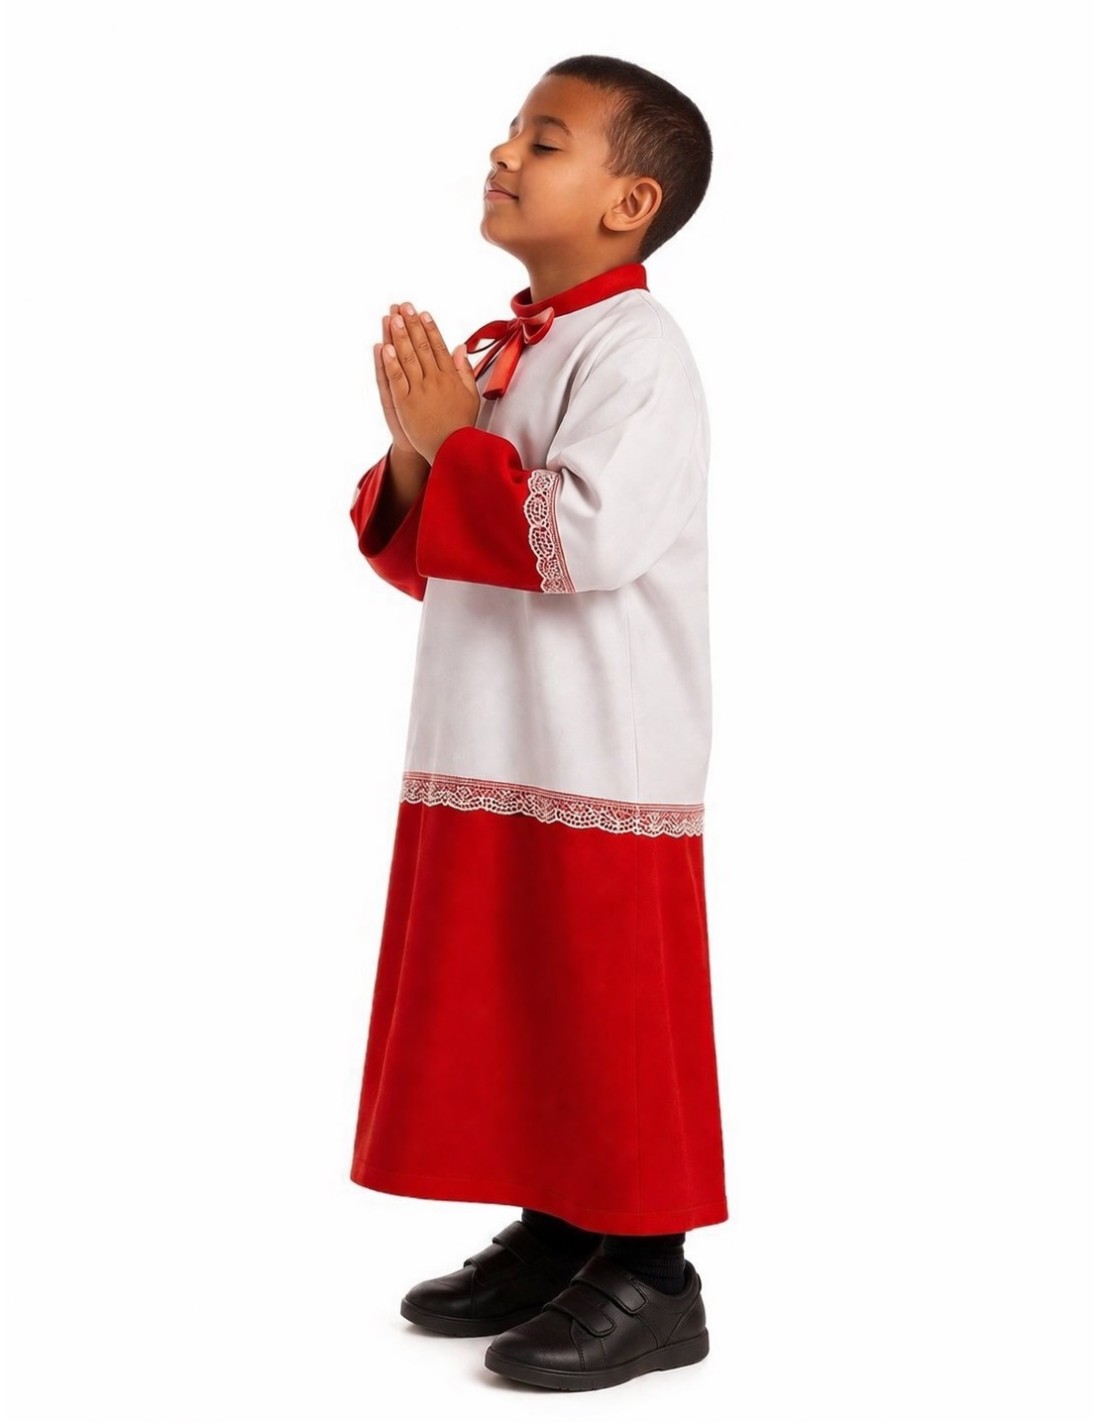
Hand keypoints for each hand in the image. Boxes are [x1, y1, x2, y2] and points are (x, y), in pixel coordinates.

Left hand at [378, 301, 480, 463]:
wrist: (452, 450)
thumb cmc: (461, 425)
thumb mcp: (470, 396)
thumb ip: (465, 370)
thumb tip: (460, 348)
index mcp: (451, 378)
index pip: (438, 347)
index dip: (430, 329)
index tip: (423, 313)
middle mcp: (435, 381)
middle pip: (421, 347)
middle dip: (412, 324)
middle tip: (404, 306)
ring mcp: (419, 391)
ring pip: (408, 358)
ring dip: (399, 336)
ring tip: (392, 317)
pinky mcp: (406, 404)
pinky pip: (397, 379)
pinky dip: (390, 363)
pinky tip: (384, 347)